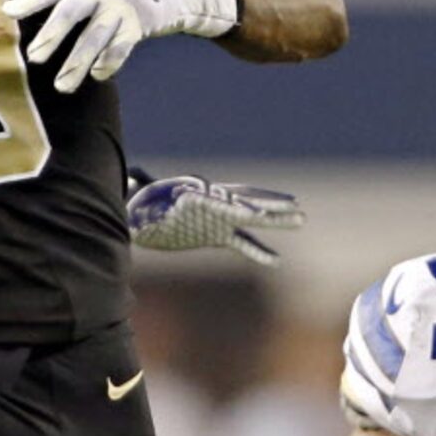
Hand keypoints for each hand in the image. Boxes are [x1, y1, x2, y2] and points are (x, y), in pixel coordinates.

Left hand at [6, 0, 236, 92]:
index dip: (31, 0)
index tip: (8, 13)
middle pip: (73, 10)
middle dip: (53, 34)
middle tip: (34, 58)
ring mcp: (121, 7)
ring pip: (95, 37)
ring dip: (77, 63)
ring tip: (61, 87)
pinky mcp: (137, 26)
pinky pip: (119, 49)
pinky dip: (107, 63)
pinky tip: (96, 76)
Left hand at [126, 174, 302, 266]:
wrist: (139, 216)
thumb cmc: (139, 204)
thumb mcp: (139, 196)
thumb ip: (142, 187)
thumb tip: (135, 174)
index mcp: (197, 195)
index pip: (221, 199)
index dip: (234, 206)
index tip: (250, 214)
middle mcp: (213, 204)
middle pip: (247, 203)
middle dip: (270, 206)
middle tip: (295, 206)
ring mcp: (218, 219)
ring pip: (252, 218)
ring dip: (275, 219)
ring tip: (300, 218)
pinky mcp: (217, 234)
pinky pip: (243, 243)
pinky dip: (259, 251)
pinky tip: (277, 261)